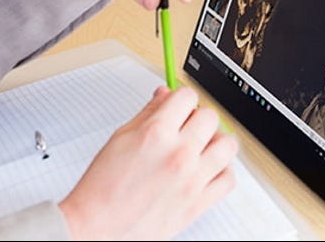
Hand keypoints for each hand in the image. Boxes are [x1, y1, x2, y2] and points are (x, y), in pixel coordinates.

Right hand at [59, 85, 237, 239]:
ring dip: (216, 142)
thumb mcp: (120, 139)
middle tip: (187, 128)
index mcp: (156, 134)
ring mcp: (192, 179)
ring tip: (202, 148)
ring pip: (227, 144)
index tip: (179, 106)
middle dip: (197, 118)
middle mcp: (178, 154)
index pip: (188, 96)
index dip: (181, 99)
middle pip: (210, 117)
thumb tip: (165, 95)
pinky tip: (207, 170)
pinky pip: (229, 179)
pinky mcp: (199, 203)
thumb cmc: (101, 189)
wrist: (95, 228)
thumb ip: (148, 113)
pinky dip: (222, 172)